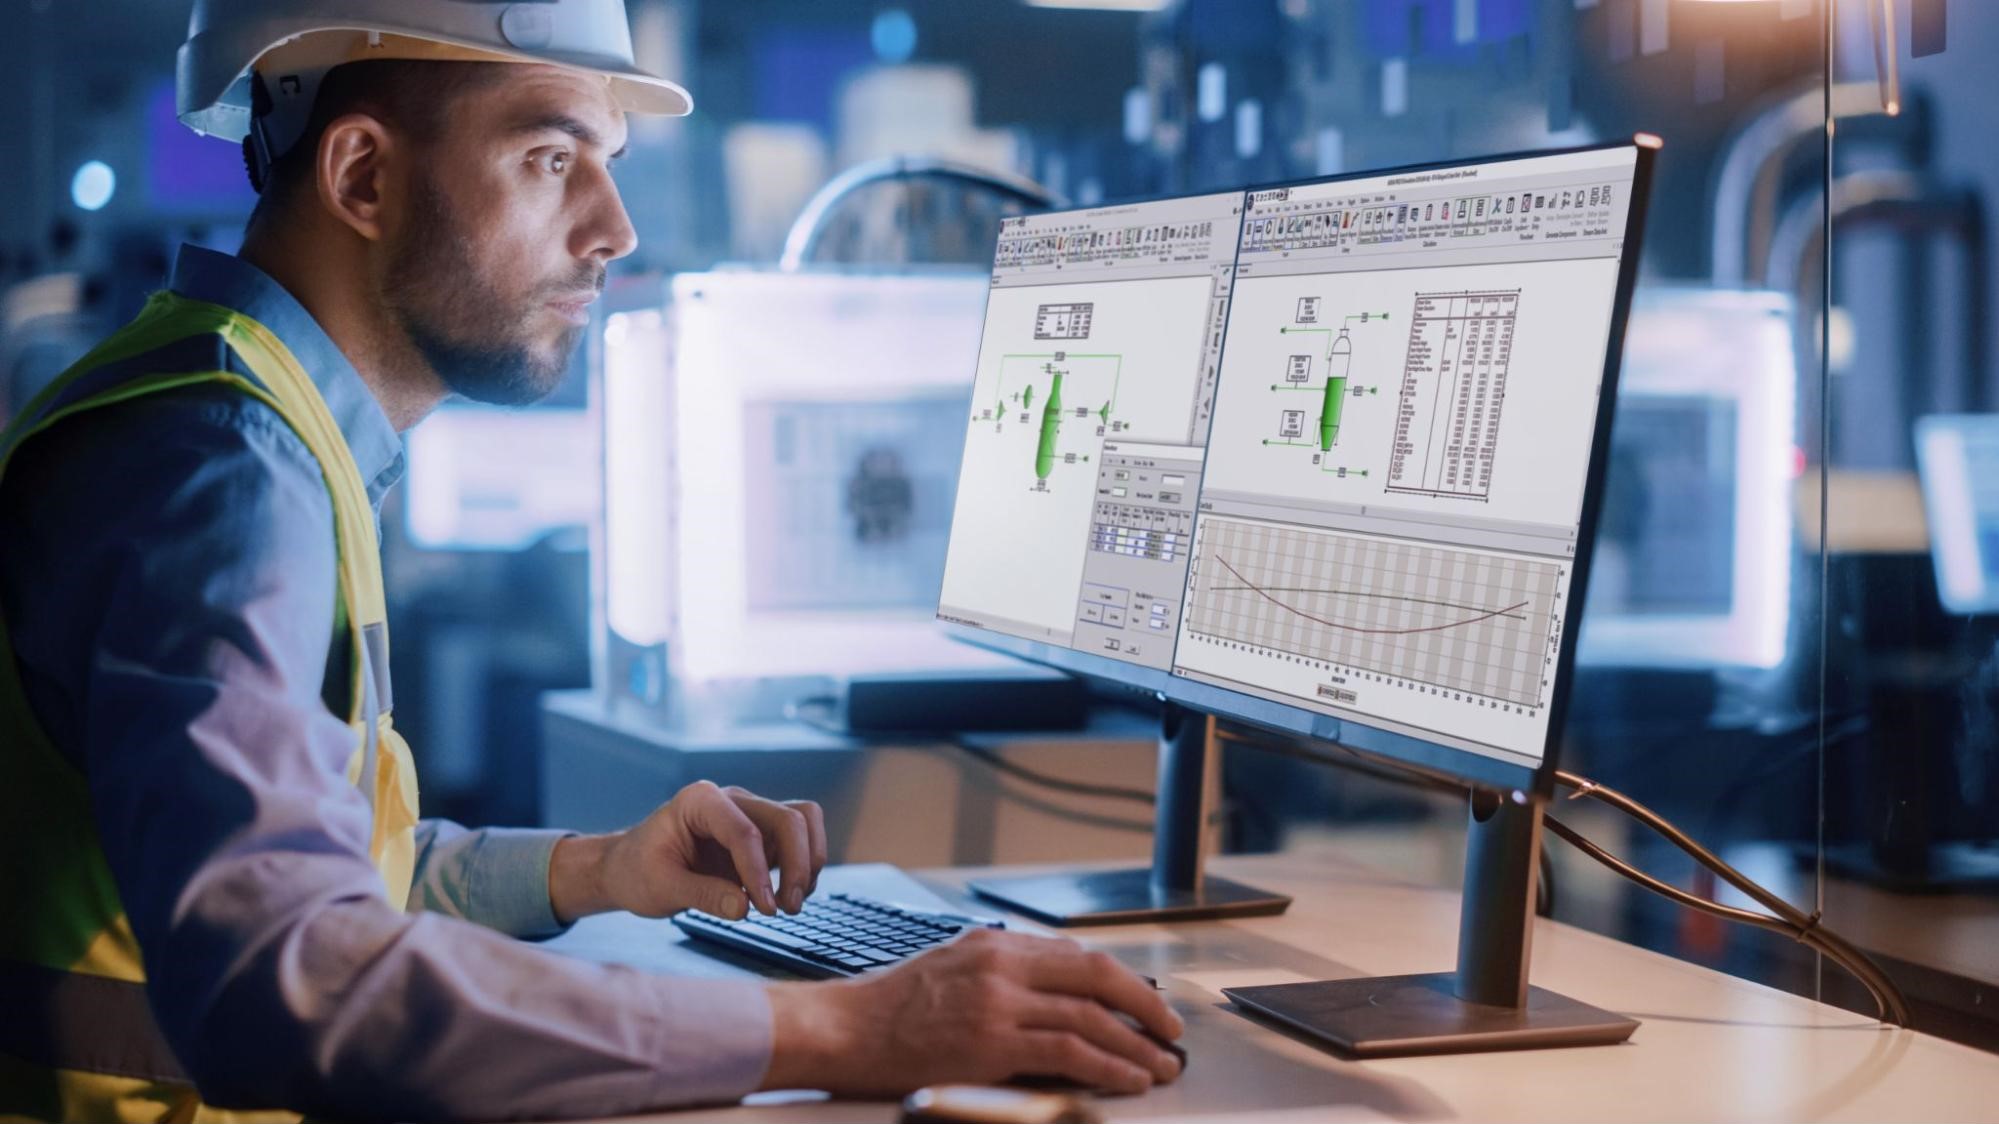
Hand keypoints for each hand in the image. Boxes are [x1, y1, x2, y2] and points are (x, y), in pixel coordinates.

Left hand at [548, 781, 827, 922]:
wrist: (629, 868)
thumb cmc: (637, 870)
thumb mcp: (660, 887)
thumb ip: (702, 895)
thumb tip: (744, 907)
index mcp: (700, 801)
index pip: (744, 831)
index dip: (759, 871)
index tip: (764, 909)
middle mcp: (731, 801)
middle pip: (788, 819)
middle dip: (798, 864)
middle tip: (788, 908)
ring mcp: (749, 816)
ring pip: (802, 823)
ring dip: (809, 862)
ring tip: (791, 903)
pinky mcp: (760, 836)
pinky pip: (799, 841)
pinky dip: (803, 868)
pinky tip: (785, 898)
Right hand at [764, 929, 1183, 1096]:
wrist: (841, 1029)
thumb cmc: (888, 1009)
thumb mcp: (951, 968)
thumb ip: (1002, 973)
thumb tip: (1055, 994)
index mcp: (995, 944)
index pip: (1077, 955)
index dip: (1123, 980)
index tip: (1145, 1002)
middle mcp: (1002, 965)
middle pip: (1097, 976)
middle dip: (1145, 1005)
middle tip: (1171, 1030)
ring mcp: (998, 1003)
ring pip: (1091, 1017)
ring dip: (1136, 1044)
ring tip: (1160, 1065)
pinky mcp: (990, 1043)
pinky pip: (1069, 1051)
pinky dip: (1108, 1065)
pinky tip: (1127, 1078)